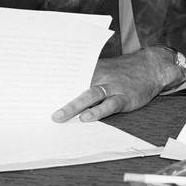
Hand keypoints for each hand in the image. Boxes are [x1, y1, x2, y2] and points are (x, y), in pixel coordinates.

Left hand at [52, 46, 180, 121]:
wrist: (150, 67)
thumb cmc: (123, 71)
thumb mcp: (104, 69)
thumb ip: (85, 77)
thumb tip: (60, 90)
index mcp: (92, 69)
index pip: (69, 75)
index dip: (53, 83)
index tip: (35, 90)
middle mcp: (99, 76)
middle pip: (76, 85)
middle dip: (58, 96)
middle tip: (40, 107)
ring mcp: (112, 87)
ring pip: (90, 95)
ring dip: (74, 106)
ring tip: (60, 117)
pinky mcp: (124, 98)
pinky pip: (109, 105)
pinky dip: (97, 112)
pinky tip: (87, 118)